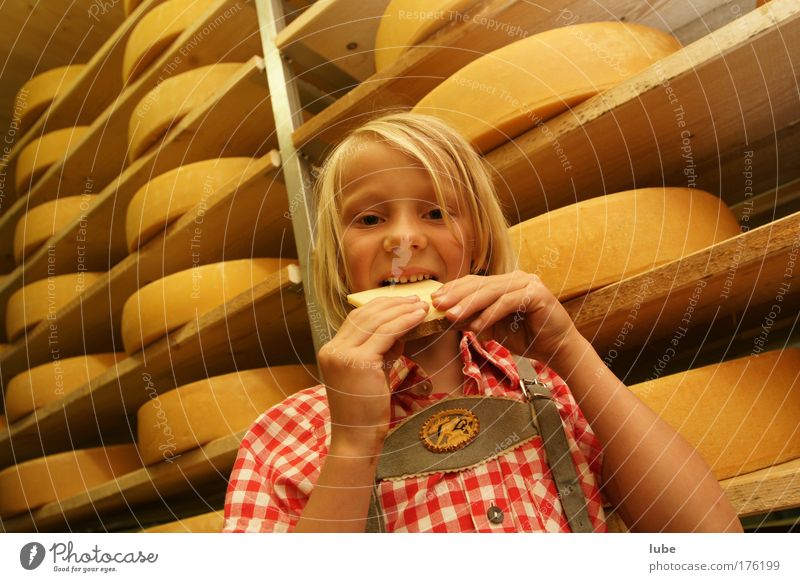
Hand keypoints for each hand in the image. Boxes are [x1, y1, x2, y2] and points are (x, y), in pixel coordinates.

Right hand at [317, 295, 428, 454]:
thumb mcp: (370, 374)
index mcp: (331, 350)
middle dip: (392, 304)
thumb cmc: (365, 412)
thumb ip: (379, 352)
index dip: (380, 307)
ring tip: (421, 306)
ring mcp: (343, 354)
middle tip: (415, 300)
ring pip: (376, 320)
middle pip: (365, 315)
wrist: (357, 438)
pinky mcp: (359, 361)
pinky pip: (386, 333)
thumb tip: (399, 334)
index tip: (401, 303)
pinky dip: (404, 322)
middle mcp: (332, 349)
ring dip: (401, 310)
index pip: (356, 319)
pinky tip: (419, 317)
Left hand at [430, 271, 579, 362]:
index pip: (475, 282)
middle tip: (438, 306)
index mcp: (505, 282)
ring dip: (469, 305)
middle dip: (456, 295)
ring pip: (492, 292)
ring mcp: (528, 283)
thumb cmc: (526, 337)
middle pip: (480, 284)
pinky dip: (490, 314)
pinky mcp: (537, 293)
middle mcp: (516, 278)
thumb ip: (474, 320)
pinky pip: (507, 302)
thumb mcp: (493, 328)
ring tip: (452, 316)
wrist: (556, 349)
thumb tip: (447, 317)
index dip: (454, 289)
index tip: (435, 299)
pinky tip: (478, 326)